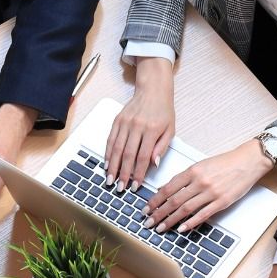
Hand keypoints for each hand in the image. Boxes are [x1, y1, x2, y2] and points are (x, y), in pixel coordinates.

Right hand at [106, 57, 174, 190]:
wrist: (153, 90)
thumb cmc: (163, 110)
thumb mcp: (170, 130)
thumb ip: (161, 148)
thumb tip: (153, 164)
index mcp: (151, 129)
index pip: (143, 156)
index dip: (138, 173)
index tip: (136, 185)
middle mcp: (136, 126)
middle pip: (127, 154)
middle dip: (123, 173)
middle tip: (120, 187)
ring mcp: (125, 123)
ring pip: (116, 148)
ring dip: (112, 166)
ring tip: (110, 179)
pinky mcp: (117, 120)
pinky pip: (110, 139)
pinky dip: (107, 153)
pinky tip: (106, 163)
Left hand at [145, 140, 272, 232]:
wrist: (247, 162)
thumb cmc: (225, 163)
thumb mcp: (201, 165)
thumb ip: (184, 177)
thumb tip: (165, 189)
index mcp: (193, 171)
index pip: (168, 188)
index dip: (155, 200)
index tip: (146, 208)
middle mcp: (200, 182)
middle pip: (174, 201)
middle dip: (158, 213)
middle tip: (148, 222)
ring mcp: (211, 193)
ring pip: (185, 209)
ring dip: (170, 220)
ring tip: (160, 228)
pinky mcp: (222, 202)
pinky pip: (203, 214)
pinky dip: (190, 223)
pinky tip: (181, 229)